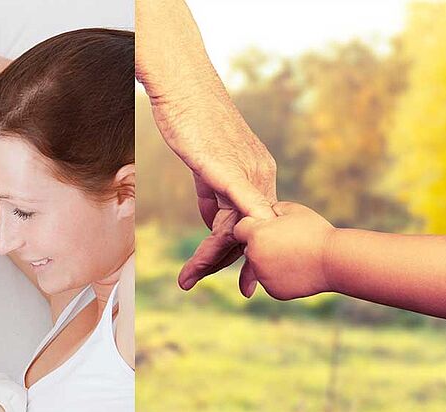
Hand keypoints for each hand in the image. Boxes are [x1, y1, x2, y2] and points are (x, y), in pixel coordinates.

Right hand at [150, 95, 276, 295]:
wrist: (184, 85)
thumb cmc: (192, 119)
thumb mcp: (206, 166)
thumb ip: (214, 195)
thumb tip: (214, 224)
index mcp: (259, 173)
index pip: (258, 221)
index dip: (255, 251)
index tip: (253, 279)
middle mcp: (261, 174)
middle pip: (253, 228)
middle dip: (247, 263)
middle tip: (248, 293)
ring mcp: (246, 170)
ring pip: (238, 224)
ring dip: (219, 254)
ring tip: (198, 277)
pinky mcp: (226, 167)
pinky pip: (237, 203)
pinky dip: (237, 228)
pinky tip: (238, 249)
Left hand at [233, 202, 335, 299]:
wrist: (334, 260)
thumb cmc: (316, 232)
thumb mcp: (294, 210)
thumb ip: (273, 209)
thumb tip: (266, 212)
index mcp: (257, 235)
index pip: (240, 229)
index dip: (252, 227)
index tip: (266, 227)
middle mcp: (255, 257)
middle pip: (249, 249)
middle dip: (261, 246)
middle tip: (284, 242)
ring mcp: (264, 276)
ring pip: (261, 267)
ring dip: (271, 262)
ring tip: (296, 255)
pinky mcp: (274, 291)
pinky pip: (272, 281)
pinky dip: (281, 277)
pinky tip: (299, 269)